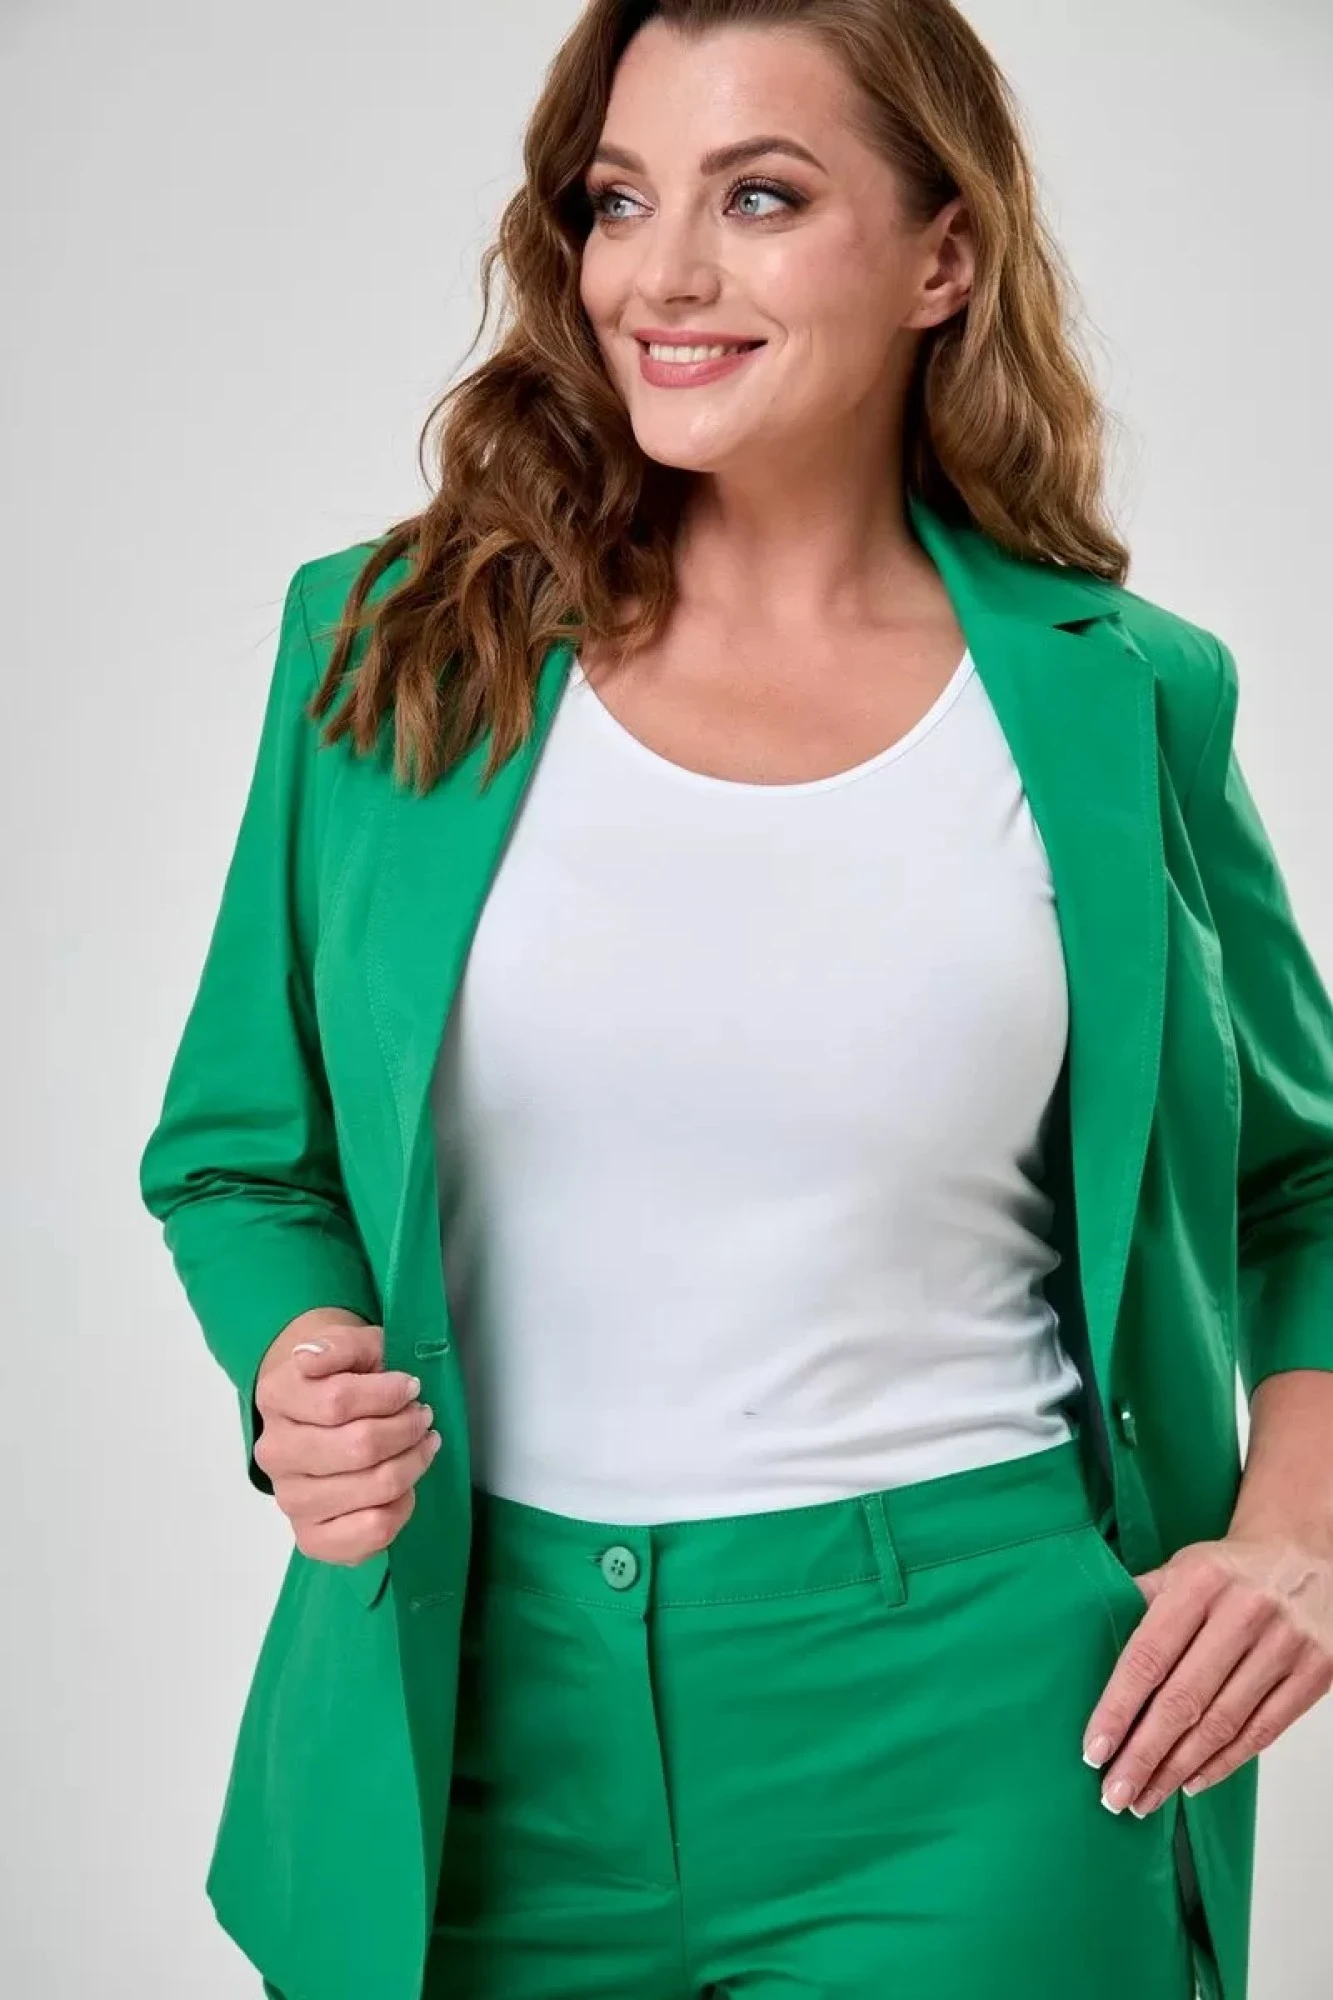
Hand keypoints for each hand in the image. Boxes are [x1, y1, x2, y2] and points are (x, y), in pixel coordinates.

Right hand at [253, 1318, 442, 1567]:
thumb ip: (340, 1345)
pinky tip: (403, 1486)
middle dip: (407, 1429)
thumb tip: (312, 1360)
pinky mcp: (313, 1537)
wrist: (332, 1413)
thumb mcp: (356, 1345)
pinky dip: (401, 1508)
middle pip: (359, 1448)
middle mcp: (274, 1452)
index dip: (389, 1395)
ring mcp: (291, 1499)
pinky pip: (371, 1532)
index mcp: (276, 1397)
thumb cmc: (351, 1377)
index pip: (338, 1401)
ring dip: (412, 1464)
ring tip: (420, 1446)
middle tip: (422, 1417)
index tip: (411, 1388)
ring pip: (372, 1490)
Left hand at [1082, 1531, 1332, 1814]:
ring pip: (1222, 1723)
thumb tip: (1082, 1643)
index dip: (1118, 1709)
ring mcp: (1285, 1645)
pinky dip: (1225, 1763)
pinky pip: (1263, 1730)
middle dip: (1144, 1755)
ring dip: (1178, 1770)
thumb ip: (1139, 1604)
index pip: (1148, 1656)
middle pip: (1184, 1700)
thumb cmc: (1230, 1570)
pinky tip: (1192, 1781)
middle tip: (1114, 1794)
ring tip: (1145, 1798)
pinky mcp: (1316, 1672)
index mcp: (1199, 1582)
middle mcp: (1244, 1613)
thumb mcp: (1181, 1568)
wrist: (1306, 1554)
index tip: (1094, 1751)